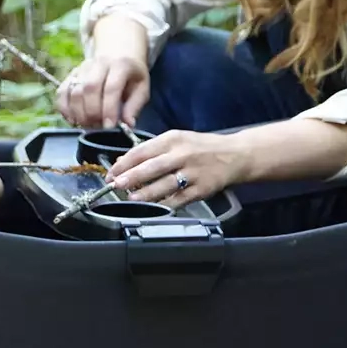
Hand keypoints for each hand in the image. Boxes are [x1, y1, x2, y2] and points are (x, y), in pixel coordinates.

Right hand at [57, 53, 150, 128]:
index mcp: (120, 65)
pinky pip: (62, 92)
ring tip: (87, 124)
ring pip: (74, 91)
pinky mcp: (71, 74)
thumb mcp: (142, 87)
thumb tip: (127, 125)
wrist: (118, 52)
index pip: (111, 88)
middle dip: (92, 112)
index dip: (109, 109)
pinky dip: (64, 108)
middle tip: (98, 126)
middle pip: (89, 88)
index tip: (109, 126)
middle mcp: (99, 63)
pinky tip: (73, 119)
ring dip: (78, 113)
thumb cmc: (131, 74)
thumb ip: (134, 107)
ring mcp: (82, 68)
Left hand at [108, 129, 248, 207]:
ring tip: (132, 198)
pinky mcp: (202, 189)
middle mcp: (182, 154)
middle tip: (116, 185)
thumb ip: (151, 150)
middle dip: (131, 177)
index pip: (142, 150)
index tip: (111, 172)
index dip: (124, 163)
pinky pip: (180, 198)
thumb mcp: (176, 140)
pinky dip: (166, 204)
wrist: (234, 155)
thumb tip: (123, 162)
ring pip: (165, 184)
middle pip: (152, 167)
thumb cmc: (201, 147)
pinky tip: (154, 207)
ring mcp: (193, 172)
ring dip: (146, 193)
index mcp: (173, 139)